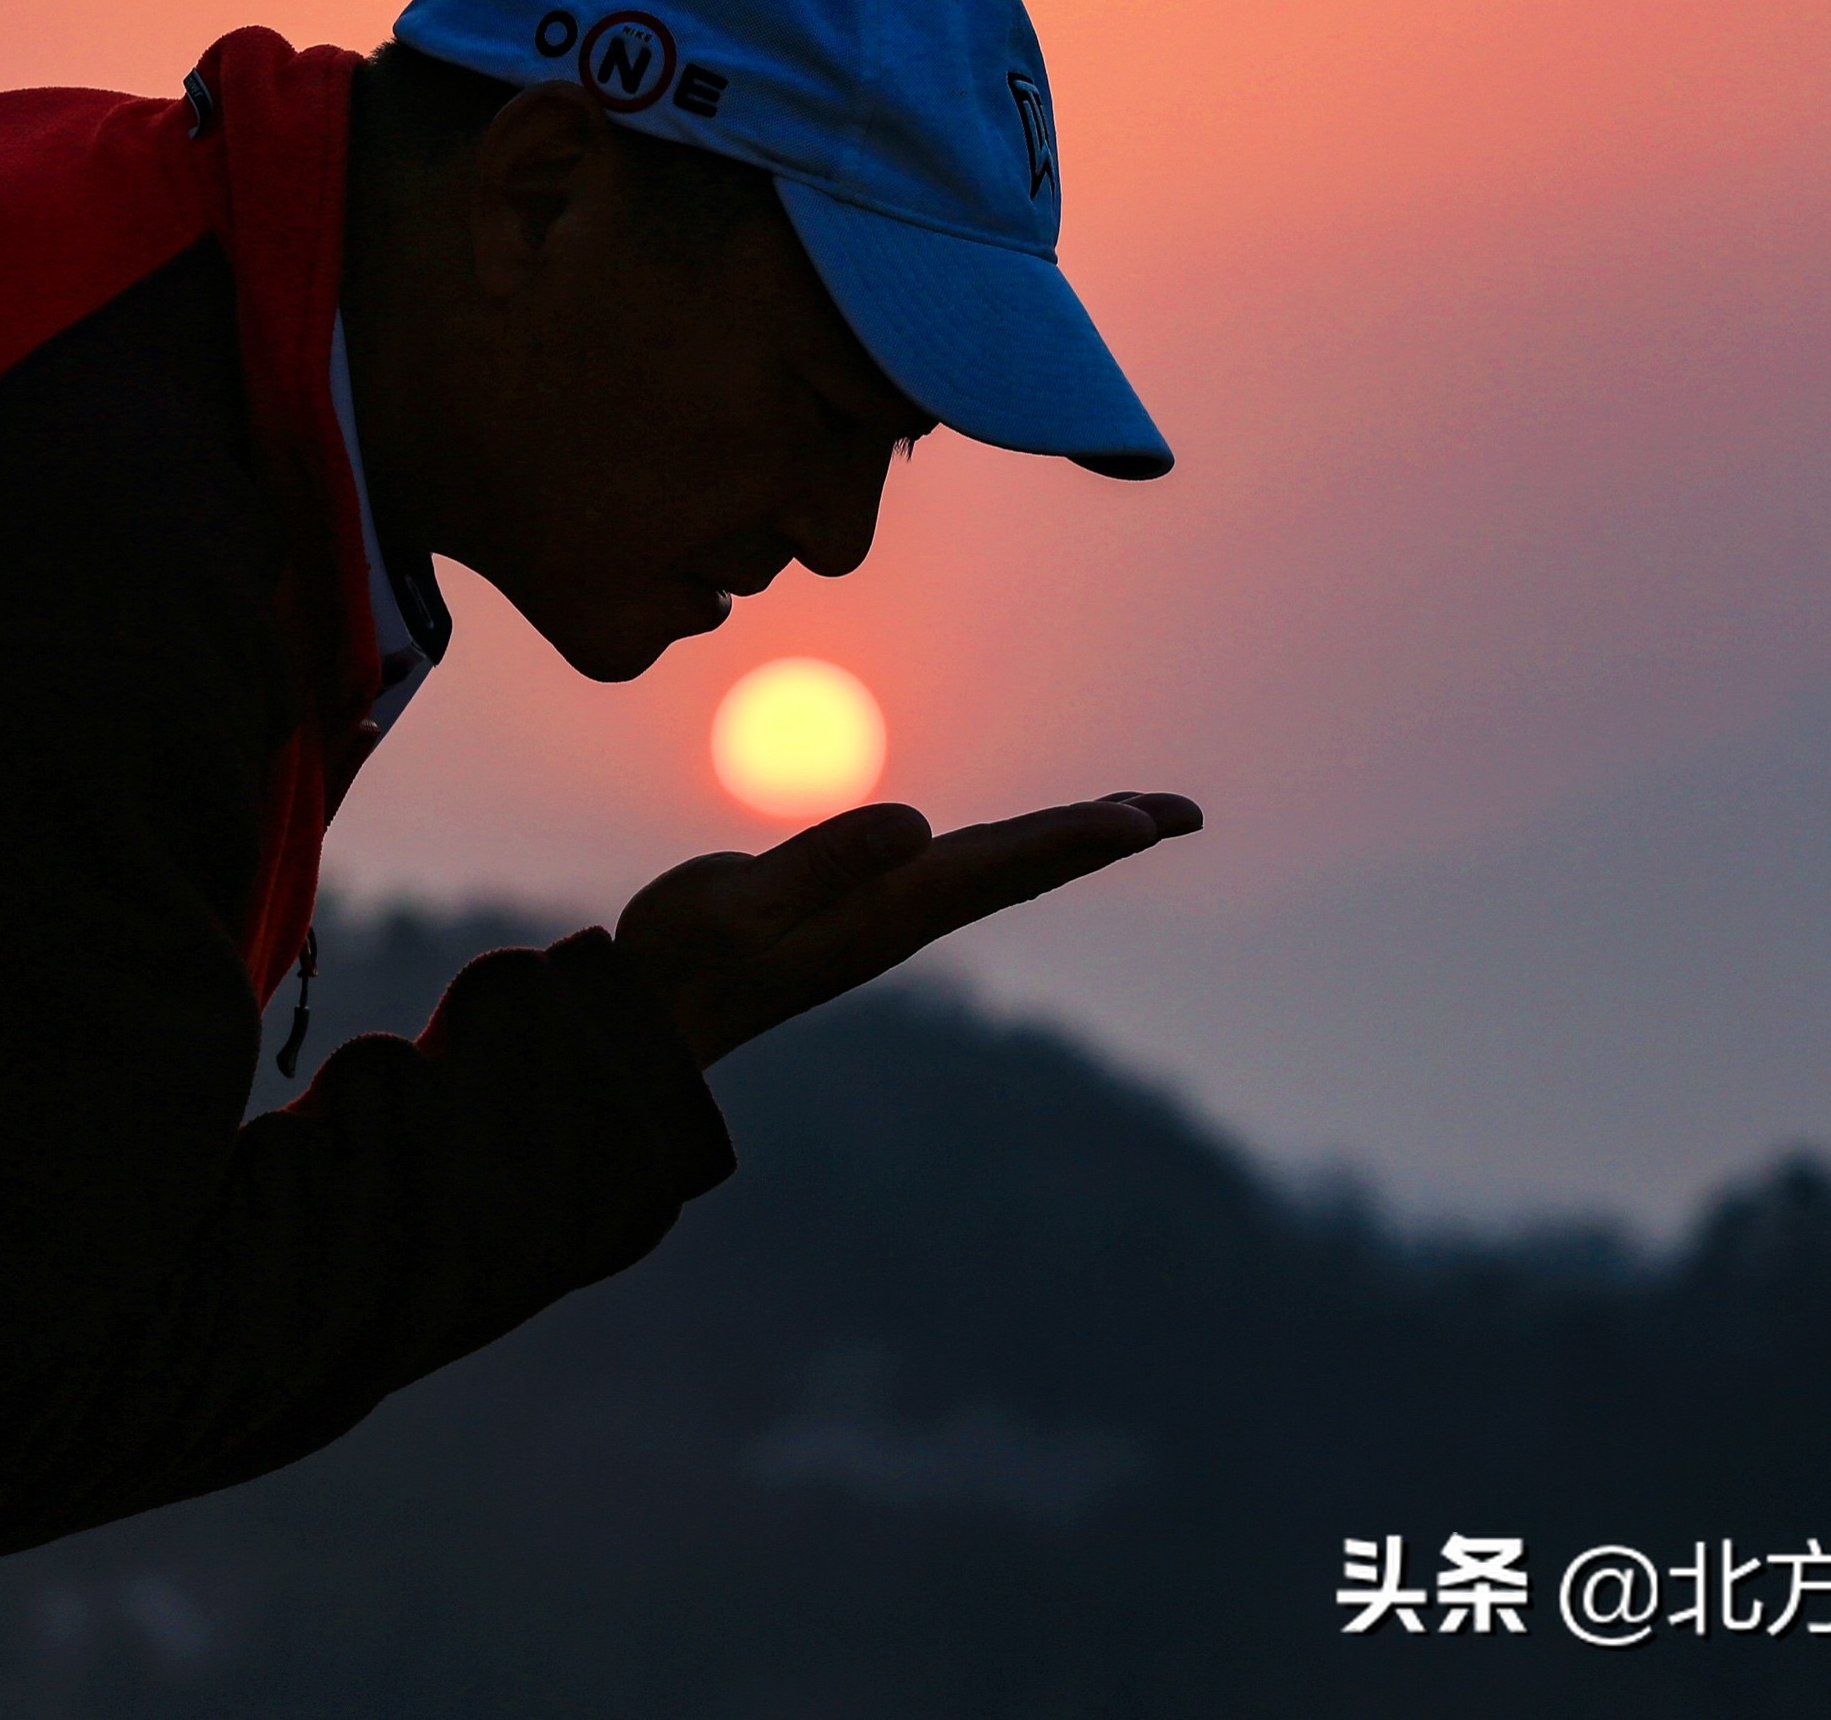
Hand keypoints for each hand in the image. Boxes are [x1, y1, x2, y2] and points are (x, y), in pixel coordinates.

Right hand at [614, 791, 1199, 1068]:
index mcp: (892, 910)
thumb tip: (914, 822)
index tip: (1150, 823)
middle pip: (1026, 867)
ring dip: (1064, 840)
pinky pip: (957, 872)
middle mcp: (906, 915)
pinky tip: (1011, 843)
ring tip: (1124, 819)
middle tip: (1179, 812)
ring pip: (998, 870)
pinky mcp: (859, 911)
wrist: (652, 1017)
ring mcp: (885, 916)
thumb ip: (822, 863)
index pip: (1009, 863)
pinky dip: (1005, 848)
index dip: (1079, 837)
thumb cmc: (685, 959)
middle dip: (1101, 836)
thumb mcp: (742, 904)